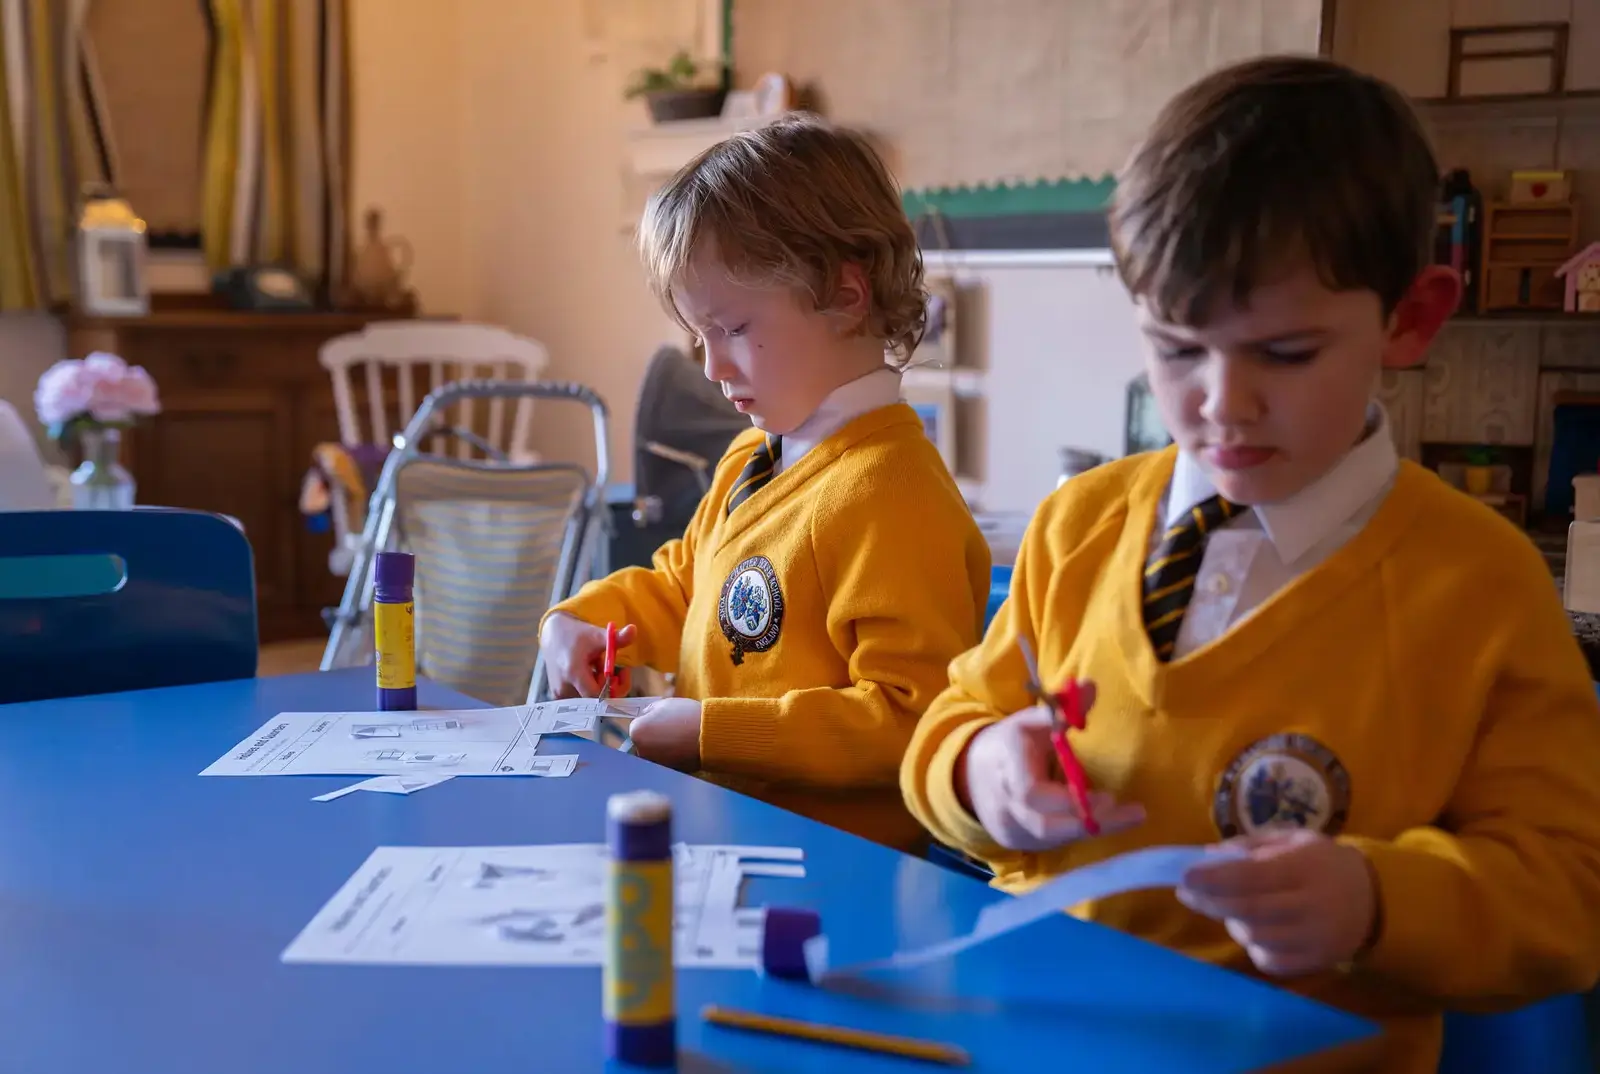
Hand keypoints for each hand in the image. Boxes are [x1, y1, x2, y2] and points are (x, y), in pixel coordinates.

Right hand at [539, 613, 634, 698]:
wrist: (553, 636)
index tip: (621, 674)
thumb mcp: (597, 635)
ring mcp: (559, 693)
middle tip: (613, 669)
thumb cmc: (576, 635)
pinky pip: (580, 697)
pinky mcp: (558, 695)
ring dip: (599, 685)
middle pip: (595, 698)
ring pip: (589, 698)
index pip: (597, 694)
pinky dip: (589, 687)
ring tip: (597, 667)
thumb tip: (634, 630)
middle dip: (608, 685)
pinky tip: (588, 673)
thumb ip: (617, 638)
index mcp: (573, 672)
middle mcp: (564, 687)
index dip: (613, 688)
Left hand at [628, 698, 701, 770]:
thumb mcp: (664, 704)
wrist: (709, 734)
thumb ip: (649, 711)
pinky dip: (672, 756)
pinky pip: (666, 762)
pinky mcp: (668, 771)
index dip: (649, 721)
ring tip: (678, 738)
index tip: (661, 720)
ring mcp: (654, 763)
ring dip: (662, 748)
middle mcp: (641, 751)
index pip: (637, 727)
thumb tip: (646, 716)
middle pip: (643, 743)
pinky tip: (683, 748)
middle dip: (653, 737)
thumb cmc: (686, 716)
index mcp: (636, 732)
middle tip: (670, 729)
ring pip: (655, 754)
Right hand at [955, 684, 1144, 850]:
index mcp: (1006, 765)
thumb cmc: (1011, 744)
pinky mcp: (1017, 843)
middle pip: (1044, 825)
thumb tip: (1091, 686)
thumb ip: (1063, 708)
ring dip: (1091, 830)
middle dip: (1090, 821)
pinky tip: (1102, 822)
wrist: (971, 775)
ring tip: (1127, 817)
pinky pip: (1051, 846)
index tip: (1109, 797)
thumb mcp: (1033, 721)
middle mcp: (1004, 801)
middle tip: (1134, 813)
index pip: (1031, 791)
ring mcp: (1008, 826)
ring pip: (1051, 839)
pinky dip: (1078, 834)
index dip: (1069, 799)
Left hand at [1176, 828, 1378, 976]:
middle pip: (1248, 910)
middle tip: (1186, 892)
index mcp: (1305, 867)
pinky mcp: (1315, 962)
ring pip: (1254, 937)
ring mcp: (1315, 938)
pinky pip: (1268, 960)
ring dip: (1231, 921)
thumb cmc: (1322, 863)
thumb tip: (1207, 856)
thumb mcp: (1292, 839)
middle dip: (1209, 901)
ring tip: (1229, 905)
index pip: (1251, 876)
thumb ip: (1250, 845)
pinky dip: (1252, 945)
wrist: (1372, 899)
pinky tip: (1255, 927)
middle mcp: (1311, 905)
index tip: (1184, 875)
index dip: (1213, 878)